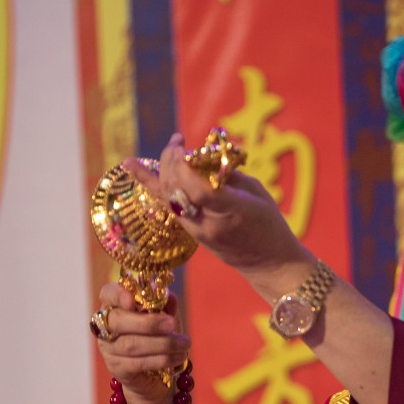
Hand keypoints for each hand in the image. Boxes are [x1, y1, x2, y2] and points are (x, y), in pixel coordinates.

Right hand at [94, 283, 190, 403]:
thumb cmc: (159, 337)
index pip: (108, 294)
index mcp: (115, 307)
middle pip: (117, 321)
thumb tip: (169, 297)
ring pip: (131, 344)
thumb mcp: (165, 317)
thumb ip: (165, 305)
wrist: (156, 373)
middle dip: (148, 322)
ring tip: (185, 343)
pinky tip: (178, 357)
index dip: (118, 295)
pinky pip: (138, 363)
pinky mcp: (118, 369)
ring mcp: (109, 350)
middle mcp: (105, 327)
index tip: (133, 300)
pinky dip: (162, 359)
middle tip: (172, 324)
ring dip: (163, 343)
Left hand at [125, 134, 310, 283]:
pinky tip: (133, 166)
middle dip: (171, 160)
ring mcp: (197, 231)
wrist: (269, 263)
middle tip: (177, 140)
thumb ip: (228, 174)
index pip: (197, 189)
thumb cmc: (270, 224)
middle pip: (177, 190)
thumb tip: (203, 155)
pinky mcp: (191, 234)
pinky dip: (154, 183)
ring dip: (163, 168)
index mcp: (231, 212)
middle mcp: (208, 224)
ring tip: (170, 147)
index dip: (184, 165)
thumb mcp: (257, 192)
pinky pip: (167, 205)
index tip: (183, 143)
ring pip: (167, 197)